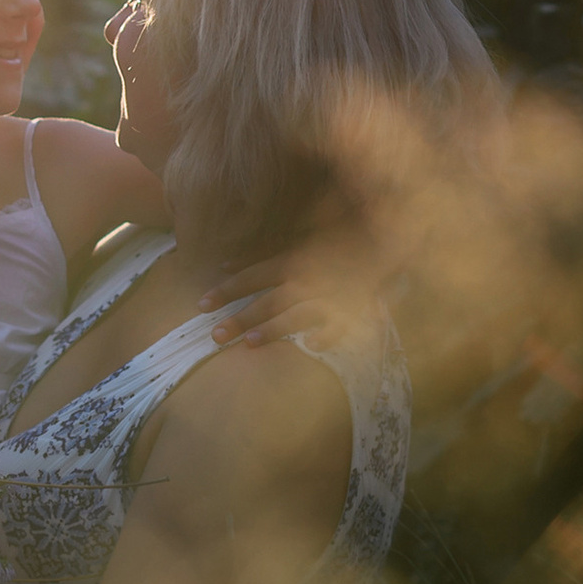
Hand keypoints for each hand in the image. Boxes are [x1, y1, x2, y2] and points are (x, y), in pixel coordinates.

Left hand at [197, 250, 369, 346]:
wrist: (381, 238)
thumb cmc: (336, 238)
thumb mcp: (296, 240)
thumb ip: (262, 253)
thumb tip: (226, 264)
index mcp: (291, 262)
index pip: (251, 278)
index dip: (225, 291)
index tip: (201, 305)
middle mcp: (304, 282)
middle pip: (267, 302)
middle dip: (240, 319)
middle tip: (215, 336)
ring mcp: (327, 297)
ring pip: (296, 316)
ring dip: (273, 329)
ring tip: (250, 343)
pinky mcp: (350, 310)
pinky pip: (337, 327)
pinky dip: (325, 336)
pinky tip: (310, 346)